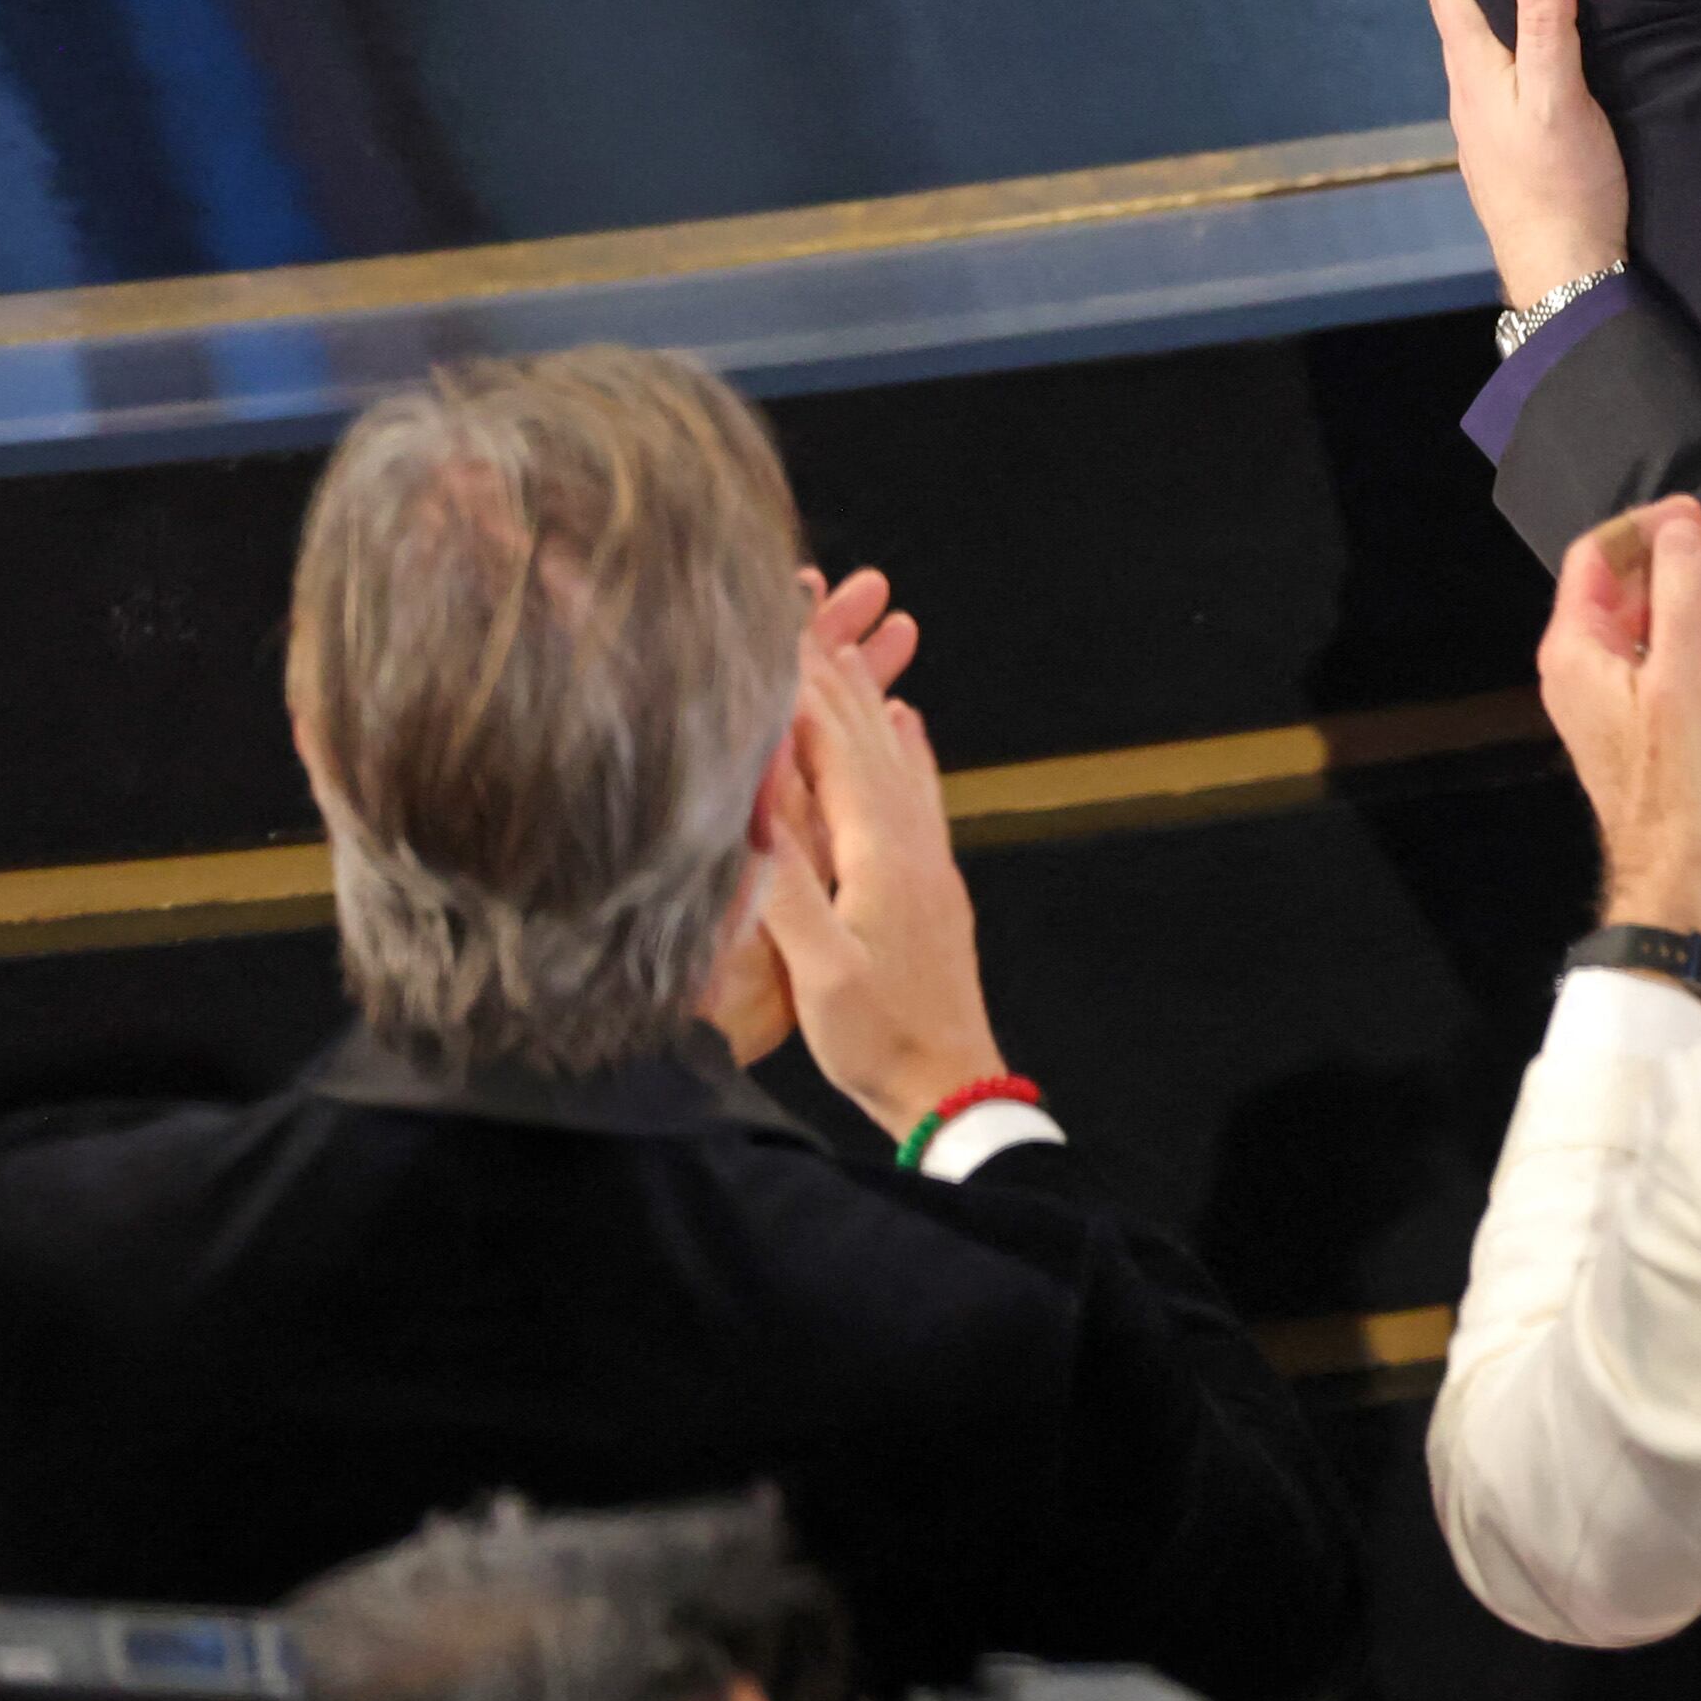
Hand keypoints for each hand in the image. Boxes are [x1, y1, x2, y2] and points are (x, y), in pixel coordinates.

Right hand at [758, 641, 1008, 1143]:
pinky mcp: (933, 884)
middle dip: (837, 675)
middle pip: (872, 739)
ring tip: (852, 648)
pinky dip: (909, 749)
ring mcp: (929, 862)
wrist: (951, 1087)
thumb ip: (784, 888)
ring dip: (872, 700)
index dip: (803, 689)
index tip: (775, 631)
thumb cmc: (879, 1038)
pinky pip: (920, 796)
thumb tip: (749, 805)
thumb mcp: (819, 970)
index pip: (838, 750)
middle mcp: (913, 845)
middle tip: (809, 612)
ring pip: (899, 759)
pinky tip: (909, 725)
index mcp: (882, 857)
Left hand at [1420, 0, 1631, 306]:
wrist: (1561, 271)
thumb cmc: (1562, 187)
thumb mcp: (1560, 100)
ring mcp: (1483, 122)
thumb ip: (1549, 29)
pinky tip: (1533, 47)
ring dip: (1487, 4)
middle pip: (1458, 11)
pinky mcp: (1506, 146)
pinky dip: (1510, 43)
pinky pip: (1500, 76)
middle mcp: (1468, 91)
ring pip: (1479, 45)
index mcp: (1474, 70)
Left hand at [1539, 499, 1700, 944]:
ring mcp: (1626, 691)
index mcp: (1577, 649)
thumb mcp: (1680, 678)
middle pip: (1643, 582)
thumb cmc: (1674, 780)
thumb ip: (1681, 595)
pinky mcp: (1660, 715)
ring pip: (1671, 615)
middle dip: (1699, 550)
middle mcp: (1593, 664)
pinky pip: (1686, 653)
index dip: (1650, 525)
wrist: (1683, 869)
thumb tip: (1680, 528)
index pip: (1600, 558)